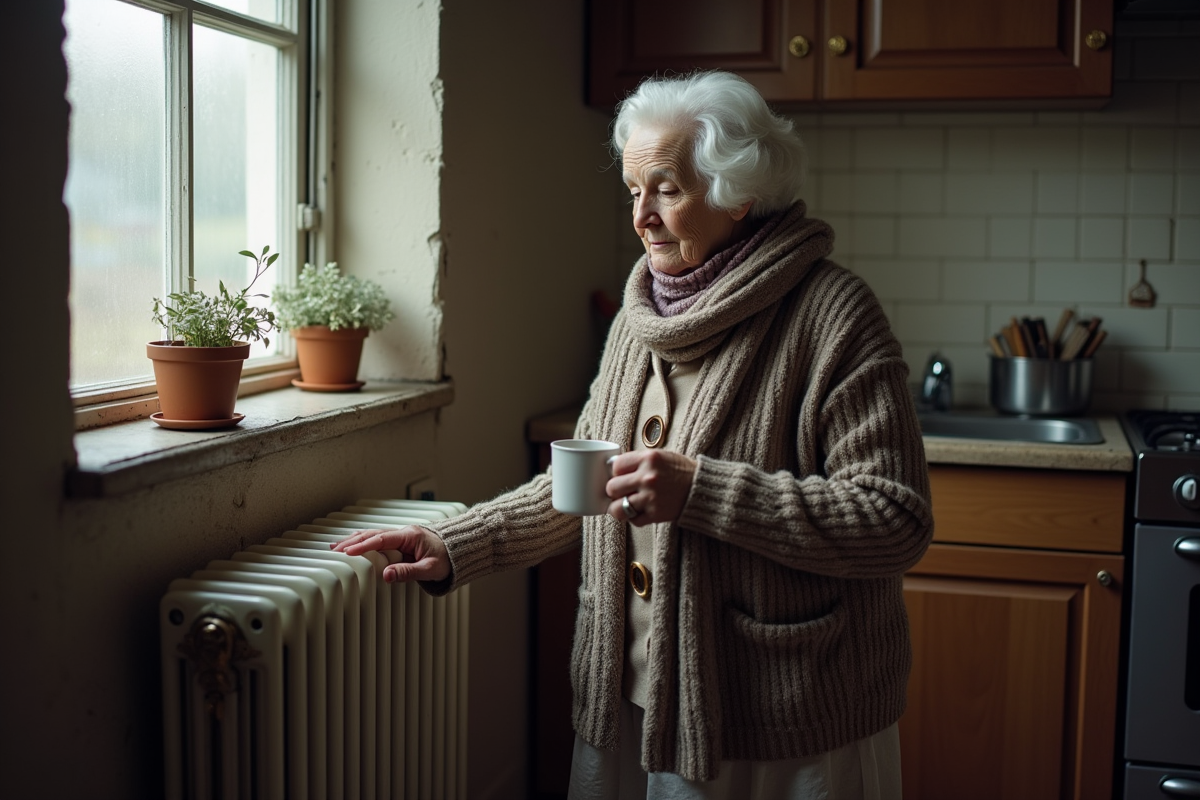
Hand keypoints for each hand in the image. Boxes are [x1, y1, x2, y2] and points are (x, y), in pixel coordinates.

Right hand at [330, 525, 450, 583]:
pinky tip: (354, 545)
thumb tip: (387, 576)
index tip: (347, 552)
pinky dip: (365, 542)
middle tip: (334, 550)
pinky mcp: (402, 542)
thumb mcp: (430, 569)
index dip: (363, 545)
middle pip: (373, 535)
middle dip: (353, 542)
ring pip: (374, 536)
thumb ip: (409, 572)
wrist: (461, 550)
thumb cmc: (449, 559)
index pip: (381, 539)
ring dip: (356, 540)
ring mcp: (402, 537)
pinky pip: (379, 540)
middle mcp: (404, 533)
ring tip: (336, 546)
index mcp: (410, 536)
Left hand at [605, 449, 696, 524]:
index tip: (621, 476)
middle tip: (622, 491)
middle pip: (612, 488)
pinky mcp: (656, 514)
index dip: (616, 472)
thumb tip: (613, 469)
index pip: (616, 466)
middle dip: (615, 491)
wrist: (703, 488)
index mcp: (648, 458)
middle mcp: (648, 477)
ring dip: (620, 507)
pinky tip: (641, 511)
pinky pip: (633, 520)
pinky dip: (634, 518)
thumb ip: (638, 461)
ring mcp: (651, 497)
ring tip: (625, 505)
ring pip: (618, 508)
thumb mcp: (660, 456)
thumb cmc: (680, 471)